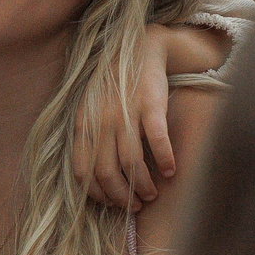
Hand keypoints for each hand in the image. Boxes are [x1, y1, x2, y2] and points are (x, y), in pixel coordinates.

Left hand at [76, 27, 173, 207]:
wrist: (137, 49)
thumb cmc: (114, 85)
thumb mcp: (91, 110)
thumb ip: (91, 138)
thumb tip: (96, 175)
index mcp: (84, 125)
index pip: (83, 171)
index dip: (98, 193)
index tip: (111, 203)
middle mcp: (102, 122)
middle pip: (107, 172)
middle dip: (122, 196)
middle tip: (134, 205)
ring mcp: (125, 113)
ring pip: (131, 163)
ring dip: (143, 185)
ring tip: (152, 194)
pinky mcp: (150, 105)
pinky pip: (157, 140)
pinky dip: (164, 160)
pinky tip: (170, 171)